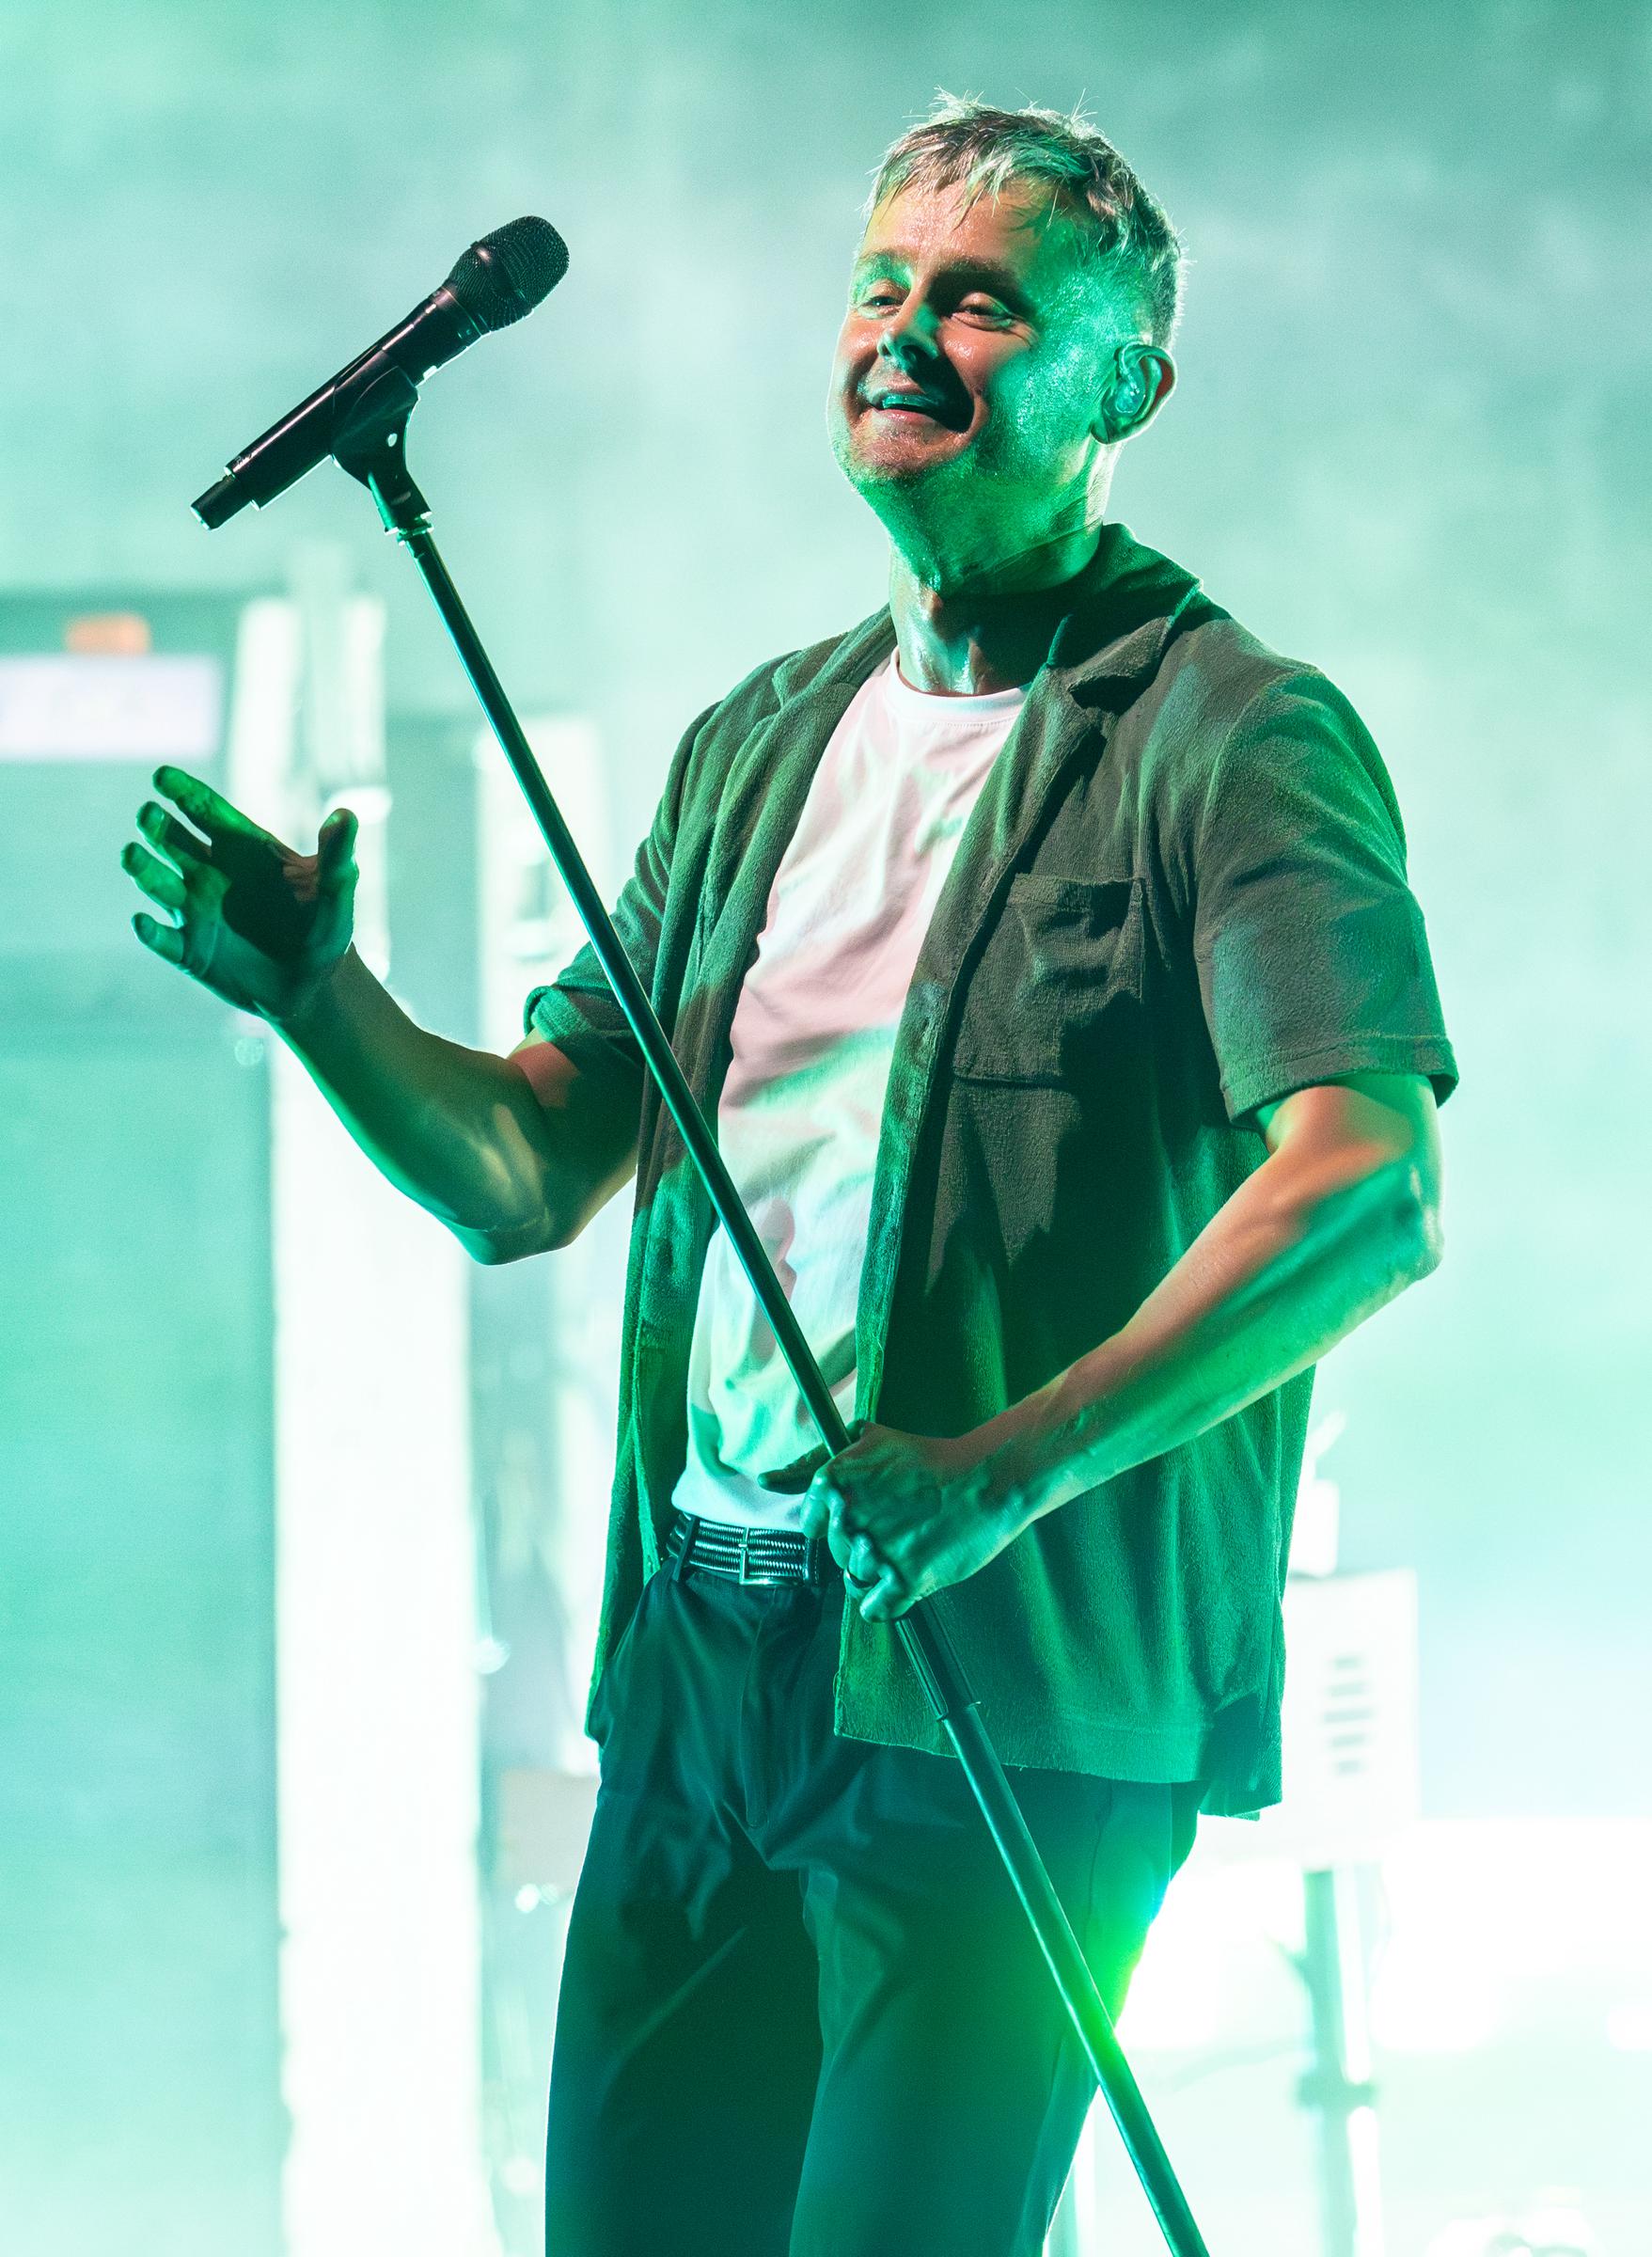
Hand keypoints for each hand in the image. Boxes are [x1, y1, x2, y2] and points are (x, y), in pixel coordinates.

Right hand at [121, 766, 357, 1020]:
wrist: (315, 984)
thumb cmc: (325, 928)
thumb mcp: (335, 890)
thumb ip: (336, 854)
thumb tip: (345, 815)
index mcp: (242, 848)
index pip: (206, 811)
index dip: (184, 792)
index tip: (162, 776)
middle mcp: (210, 873)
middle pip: (173, 841)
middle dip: (158, 827)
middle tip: (149, 816)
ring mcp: (196, 911)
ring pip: (159, 883)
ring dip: (145, 870)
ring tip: (133, 856)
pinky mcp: (190, 951)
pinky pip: (163, 940)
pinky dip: (151, 933)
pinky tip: (143, 924)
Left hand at [758, 1421, 1021, 1621]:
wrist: (986, 1480)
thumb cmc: (927, 1458)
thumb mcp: (866, 1440)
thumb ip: (810, 1462)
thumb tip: (766, 1481)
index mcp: (831, 1482)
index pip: (812, 1525)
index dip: (839, 1522)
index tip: (865, 1514)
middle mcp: (847, 1517)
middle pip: (837, 1552)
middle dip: (864, 1543)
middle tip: (899, 1525)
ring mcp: (875, 1551)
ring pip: (856, 1579)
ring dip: (880, 1570)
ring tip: (911, 1544)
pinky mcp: (905, 1581)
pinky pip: (874, 1609)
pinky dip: (888, 1600)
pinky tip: (909, 1578)